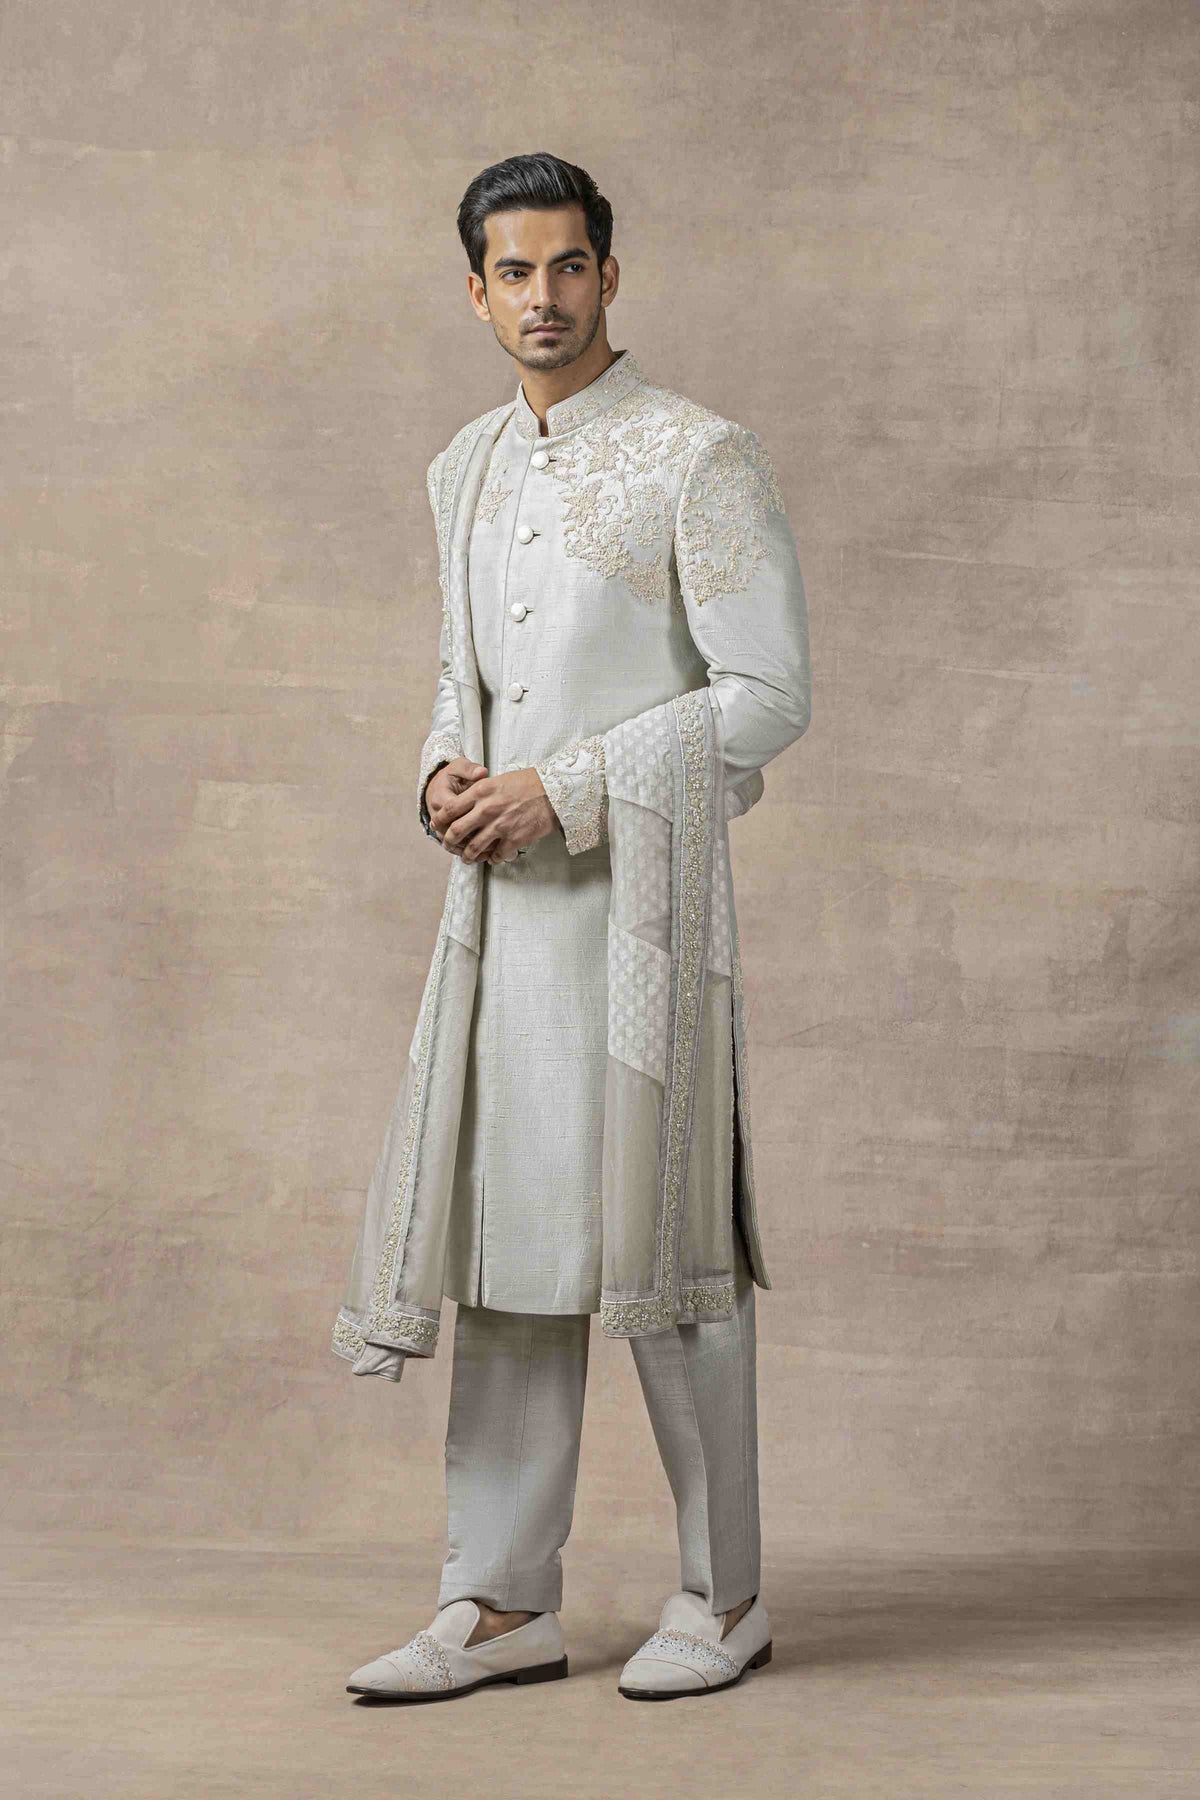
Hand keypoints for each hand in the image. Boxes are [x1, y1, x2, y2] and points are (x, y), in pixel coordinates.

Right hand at [426, 757, 488, 845]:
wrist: (438, 785)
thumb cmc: (451, 777)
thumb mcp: (459, 768)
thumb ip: (470, 770)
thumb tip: (481, 772)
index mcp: (441, 797)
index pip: (455, 812)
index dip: (472, 818)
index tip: (491, 820)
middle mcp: (437, 814)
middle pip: (454, 832)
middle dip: (473, 839)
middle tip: (493, 842)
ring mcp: (440, 826)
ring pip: (454, 843)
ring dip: (471, 849)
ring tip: (492, 852)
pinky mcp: (445, 833)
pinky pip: (455, 846)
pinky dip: (469, 851)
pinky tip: (484, 854)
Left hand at [433, 763, 557, 863]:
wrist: (553, 791)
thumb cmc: (527, 783)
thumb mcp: (497, 780)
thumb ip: (480, 793)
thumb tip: (466, 804)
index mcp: (480, 792)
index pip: (450, 809)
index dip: (440, 820)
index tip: (438, 826)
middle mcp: (486, 809)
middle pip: (457, 832)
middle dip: (449, 842)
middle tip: (449, 845)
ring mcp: (500, 826)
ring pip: (474, 848)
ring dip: (468, 856)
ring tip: (468, 858)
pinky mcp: (514, 838)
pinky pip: (497, 855)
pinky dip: (493, 859)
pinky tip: (493, 858)